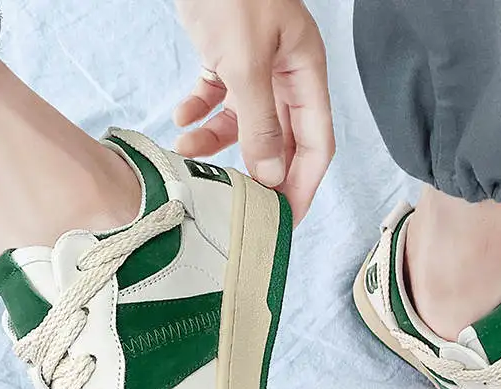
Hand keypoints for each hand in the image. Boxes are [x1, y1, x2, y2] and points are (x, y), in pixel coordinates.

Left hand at [175, 0, 334, 225]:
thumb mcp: (245, 61)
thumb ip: (260, 122)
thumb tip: (271, 176)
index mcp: (305, 74)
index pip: (317, 144)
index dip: (305, 184)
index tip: (287, 218)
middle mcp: (286, 76)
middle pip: (282, 141)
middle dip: (261, 173)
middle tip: (241, 204)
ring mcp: (257, 68)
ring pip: (245, 123)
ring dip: (219, 142)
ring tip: (189, 152)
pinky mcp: (227, 59)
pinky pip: (219, 99)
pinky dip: (202, 113)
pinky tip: (183, 121)